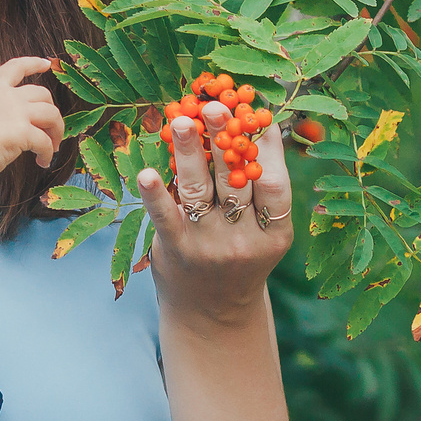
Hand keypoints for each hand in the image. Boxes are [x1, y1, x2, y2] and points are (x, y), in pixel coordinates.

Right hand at [0, 56, 64, 183]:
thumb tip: (13, 128)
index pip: (16, 67)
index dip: (34, 62)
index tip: (46, 63)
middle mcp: (6, 96)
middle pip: (43, 93)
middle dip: (52, 112)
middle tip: (51, 132)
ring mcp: (15, 112)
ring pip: (52, 114)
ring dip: (56, 132)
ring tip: (52, 148)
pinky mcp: (22, 132)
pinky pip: (45, 141)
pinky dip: (48, 153)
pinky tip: (43, 162)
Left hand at [134, 100, 294, 325]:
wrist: (212, 314)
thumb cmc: (239, 259)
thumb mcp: (263, 232)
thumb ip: (260, 188)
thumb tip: (258, 124)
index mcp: (275, 233)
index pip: (275, 183)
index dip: (268, 148)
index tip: (257, 114)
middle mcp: (244, 240)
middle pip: (235, 180)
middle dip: (225, 140)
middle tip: (214, 106)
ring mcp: (209, 245)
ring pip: (200, 190)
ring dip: (189, 152)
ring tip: (180, 120)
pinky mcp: (176, 250)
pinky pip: (165, 217)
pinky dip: (155, 194)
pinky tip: (146, 172)